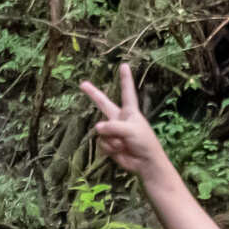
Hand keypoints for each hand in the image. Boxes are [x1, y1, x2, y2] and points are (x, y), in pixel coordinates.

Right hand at [79, 64, 167, 179]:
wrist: (145, 163)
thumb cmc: (144, 143)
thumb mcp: (131, 130)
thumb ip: (113, 126)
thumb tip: (97, 128)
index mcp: (130, 111)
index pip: (127, 91)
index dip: (125, 79)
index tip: (124, 65)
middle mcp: (119, 119)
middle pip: (103, 103)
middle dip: (93, 94)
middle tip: (82, 83)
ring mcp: (113, 131)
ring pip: (102, 131)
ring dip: (112, 140)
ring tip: (124, 145)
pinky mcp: (109, 144)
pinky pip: (102, 143)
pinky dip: (110, 148)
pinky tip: (120, 151)